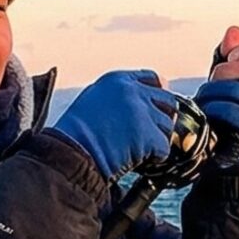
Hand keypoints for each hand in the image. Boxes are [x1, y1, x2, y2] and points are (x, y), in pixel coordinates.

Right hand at [53, 70, 177, 180]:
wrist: (71, 152)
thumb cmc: (75, 133)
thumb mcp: (93, 100)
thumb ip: (118, 96)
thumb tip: (144, 99)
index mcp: (117, 80)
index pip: (153, 79)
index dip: (158, 95)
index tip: (156, 108)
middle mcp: (132, 91)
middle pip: (167, 100)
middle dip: (163, 117)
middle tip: (151, 133)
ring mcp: (142, 112)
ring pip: (167, 125)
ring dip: (157, 139)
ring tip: (137, 149)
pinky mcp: (148, 135)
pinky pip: (164, 148)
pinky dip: (155, 157)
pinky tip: (139, 160)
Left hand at [195, 25, 238, 167]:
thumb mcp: (237, 80)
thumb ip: (234, 54)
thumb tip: (234, 32)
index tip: (232, 55)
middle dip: (220, 73)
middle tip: (210, 83)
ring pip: (232, 89)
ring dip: (210, 93)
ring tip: (203, 99)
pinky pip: (227, 109)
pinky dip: (212, 109)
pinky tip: (208, 113)